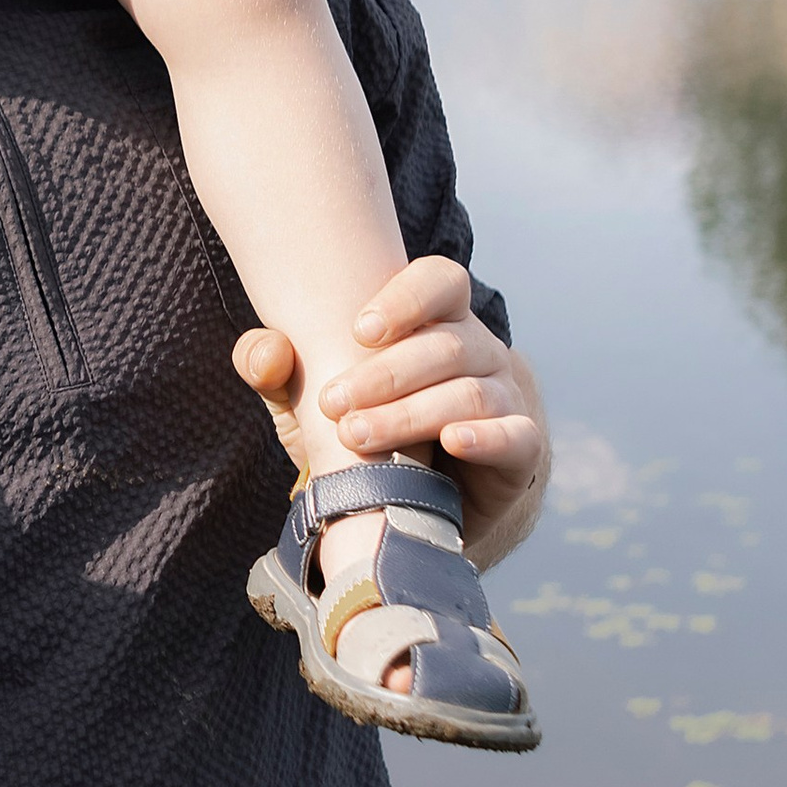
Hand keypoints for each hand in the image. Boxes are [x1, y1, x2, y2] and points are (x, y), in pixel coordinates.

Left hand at [230, 256, 549, 568]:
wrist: (422, 505)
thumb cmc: (366, 429)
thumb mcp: (310, 400)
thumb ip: (280, 370)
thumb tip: (264, 354)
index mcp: (438, 321)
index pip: (441, 281)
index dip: (406, 298)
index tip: (360, 329)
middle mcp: (480, 350)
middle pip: (447, 344)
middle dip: (385, 374)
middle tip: (332, 403)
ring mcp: (506, 397)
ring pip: (470, 392)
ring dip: (410, 413)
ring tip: (357, 435)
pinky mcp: (521, 450)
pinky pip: (516, 435)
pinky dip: (485, 437)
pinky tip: (451, 442)